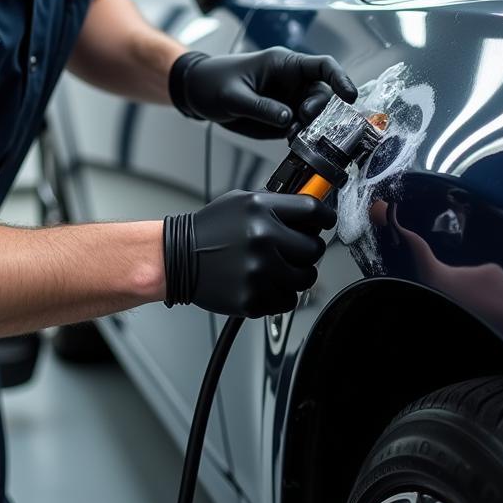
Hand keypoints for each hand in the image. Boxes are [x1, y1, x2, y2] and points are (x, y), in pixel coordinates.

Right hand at [162, 189, 336, 317]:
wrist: (177, 258)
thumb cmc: (210, 230)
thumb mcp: (241, 202)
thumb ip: (277, 205)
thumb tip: (310, 212)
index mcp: (259, 209)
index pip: (312, 210)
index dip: (325, 216)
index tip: (325, 222)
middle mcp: (262, 238)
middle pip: (313, 247)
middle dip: (306, 248)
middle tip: (292, 249)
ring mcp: (259, 271)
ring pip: (306, 277)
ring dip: (296, 273)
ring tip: (275, 266)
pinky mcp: (254, 298)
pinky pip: (288, 300)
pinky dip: (279, 294)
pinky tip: (262, 282)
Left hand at [169, 47, 357, 138]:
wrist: (197, 93)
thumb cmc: (213, 82)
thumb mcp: (234, 95)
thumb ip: (261, 107)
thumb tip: (288, 119)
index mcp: (284, 65)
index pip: (322, 66)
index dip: (340, 78)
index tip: (350, 96)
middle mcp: (292, 82)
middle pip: (322, 96)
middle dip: (320, 111)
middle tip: (303, 122)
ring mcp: (288, 101)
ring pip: (314, 116)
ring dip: (310, 128)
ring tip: (292, 136)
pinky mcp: (282, 118)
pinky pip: (300, 129)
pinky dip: (300, 138)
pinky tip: (290, 142)